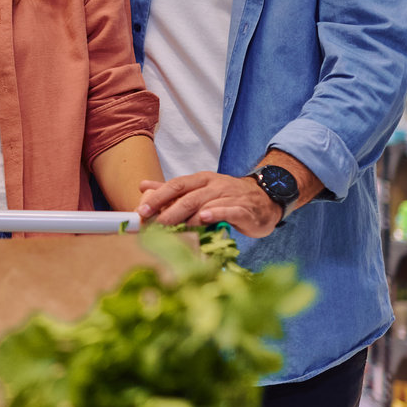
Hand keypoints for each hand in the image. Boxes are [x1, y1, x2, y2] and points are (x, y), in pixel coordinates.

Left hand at [137, 173, 284, 238]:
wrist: (265, 198)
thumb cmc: (227, 196)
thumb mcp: (199, 189)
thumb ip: (172, 190)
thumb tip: (143, 186)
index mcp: (201, 180)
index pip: (176, 185)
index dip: (158, 197)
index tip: (142, 210)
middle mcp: (215, 185)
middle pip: (189, 196)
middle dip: (168, 210)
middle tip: (153, 224)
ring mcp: (231, 197)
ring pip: (206, 204)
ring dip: (187, 216)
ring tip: (170, 226)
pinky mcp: (245, 210)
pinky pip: (230, 211)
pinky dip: (217, 214)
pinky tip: (205, 219)